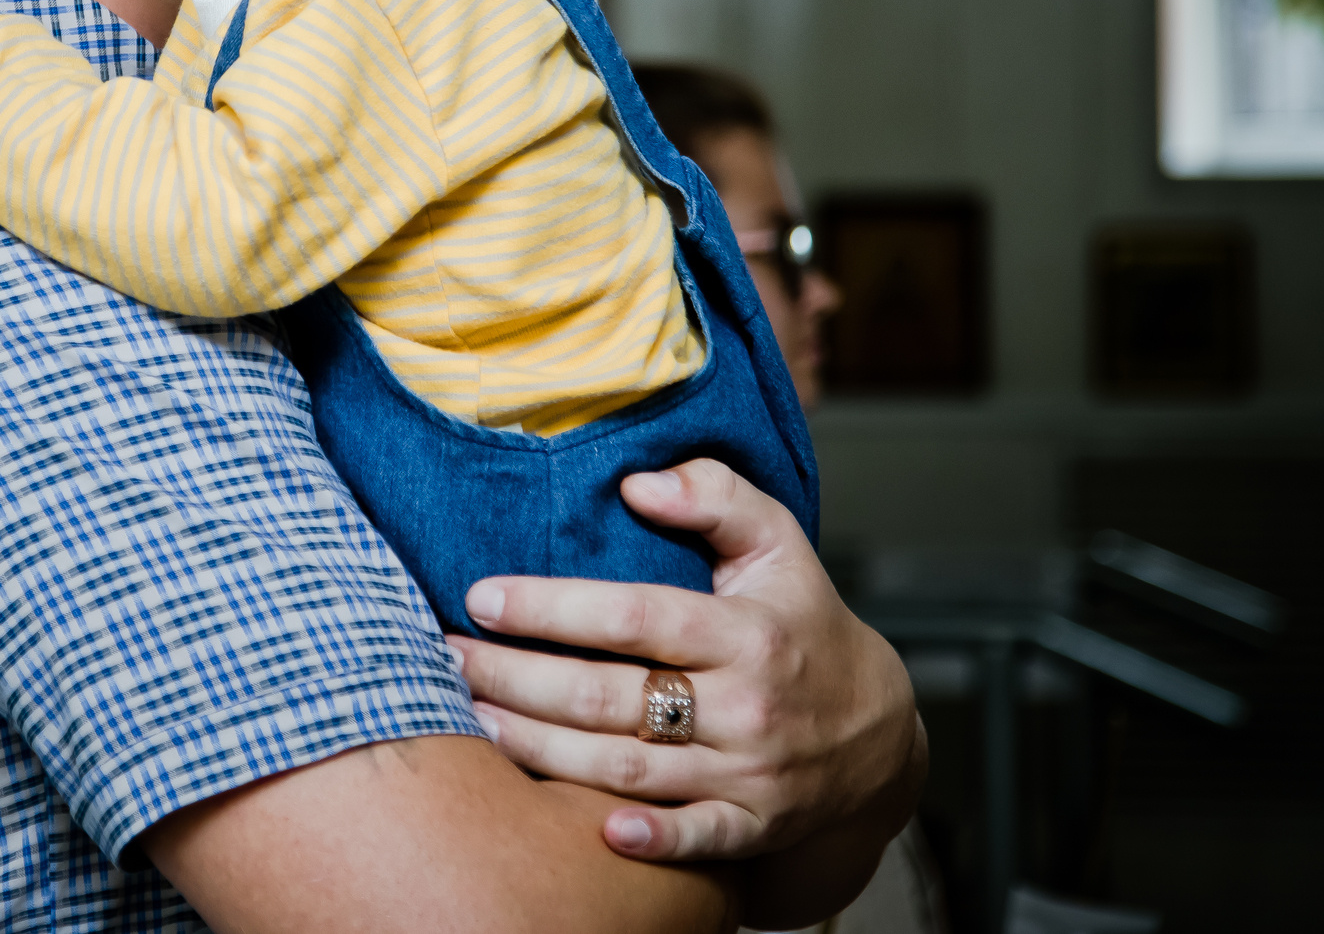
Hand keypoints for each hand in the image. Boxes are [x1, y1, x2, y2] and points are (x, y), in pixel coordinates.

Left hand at [449, 459, 924, 928]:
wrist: (877, 735)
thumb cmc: (805, 625)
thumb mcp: (779, 543)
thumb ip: (715, 496)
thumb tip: (636, 482)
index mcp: (746, 630)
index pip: (635, 615)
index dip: (554, 607)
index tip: (483, 596)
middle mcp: (747, 705)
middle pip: (612, 695)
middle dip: (518, 678)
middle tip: (447, 660)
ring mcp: (750, 773)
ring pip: (630, 766)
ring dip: (544, 750)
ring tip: (473, 720)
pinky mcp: (753, 827)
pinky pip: (697, 840)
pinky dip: (650, 841)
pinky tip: (590, 830)